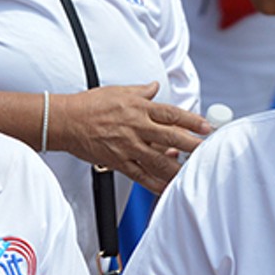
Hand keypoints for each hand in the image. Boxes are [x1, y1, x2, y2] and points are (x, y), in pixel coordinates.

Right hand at [55, 82, 211, 193]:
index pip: (171, 114)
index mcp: (138, 108)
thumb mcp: (119, 91)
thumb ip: (140, 91)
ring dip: (177, 168)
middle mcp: (136, 127)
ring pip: (158, 160)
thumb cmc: (90, 105)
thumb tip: (154, 87)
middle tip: (208, 151)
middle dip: (192, 145)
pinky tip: (167, 188)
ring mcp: (128, 146)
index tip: (207, 127)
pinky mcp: (118, 161)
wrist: (66, 121)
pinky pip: (140, 175)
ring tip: (193, 173)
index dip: (192, 121)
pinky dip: (155, 184)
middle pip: (171, 137)